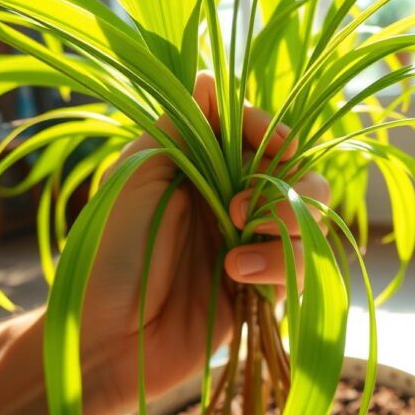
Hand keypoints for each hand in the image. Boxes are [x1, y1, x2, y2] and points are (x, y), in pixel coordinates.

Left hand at [83, 72, 329, 410]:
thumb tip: (210, 78)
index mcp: (203, 169)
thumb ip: (180, 129)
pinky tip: (238, 276)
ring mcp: (251, 246)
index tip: (276, 143)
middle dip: (285, 186)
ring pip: (309, 220)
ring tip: (235, 251)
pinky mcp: (263, 290)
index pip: (260, 135)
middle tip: (236, 210)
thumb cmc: (108, 251)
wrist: (106, 336)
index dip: (273, 133)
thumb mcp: (136, 175)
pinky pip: (301, 267)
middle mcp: (234, 202)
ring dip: (284, 227)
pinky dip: (279, 266)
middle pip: (299, 175)